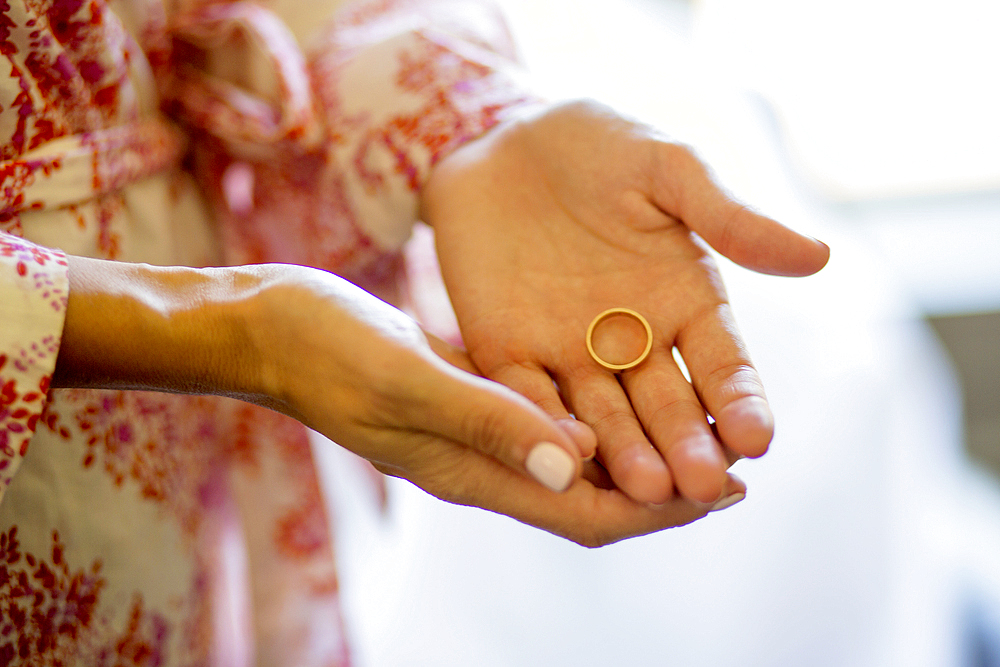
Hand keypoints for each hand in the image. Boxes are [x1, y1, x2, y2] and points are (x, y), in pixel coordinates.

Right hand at [252, 265, 746, 545]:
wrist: (275, 329)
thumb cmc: (329, 353)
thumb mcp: (408, 380)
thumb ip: (487, 420)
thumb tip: (574, 467)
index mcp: (473, 473)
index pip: (588, 514)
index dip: (661, 511)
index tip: (729, 491)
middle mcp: (482, 464)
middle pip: (592, 497)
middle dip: (665, 487)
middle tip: (734, 459)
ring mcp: (474, 433)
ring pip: (573, 459)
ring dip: (634, 450)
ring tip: (695, 423)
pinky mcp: (467, 397)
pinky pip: (544, 420)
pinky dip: (591, 412)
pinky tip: (619, 383)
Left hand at [422, 100, 828, 504]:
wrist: (500, 137)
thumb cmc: (595, 146)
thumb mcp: (668, 169)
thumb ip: (729, 216)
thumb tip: (819, 256)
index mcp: (683, 301)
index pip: (722, 364)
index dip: (741, 401)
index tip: (759, 439)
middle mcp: (633, 339)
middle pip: (667, 404)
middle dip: (686, 444)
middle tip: (703, 488)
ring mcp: (569, 351)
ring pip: (604, 415)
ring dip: (625, 454)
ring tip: (646, 489)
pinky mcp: (508, 351)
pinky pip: (529, 394)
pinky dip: (546, 423)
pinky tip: (566, 454)